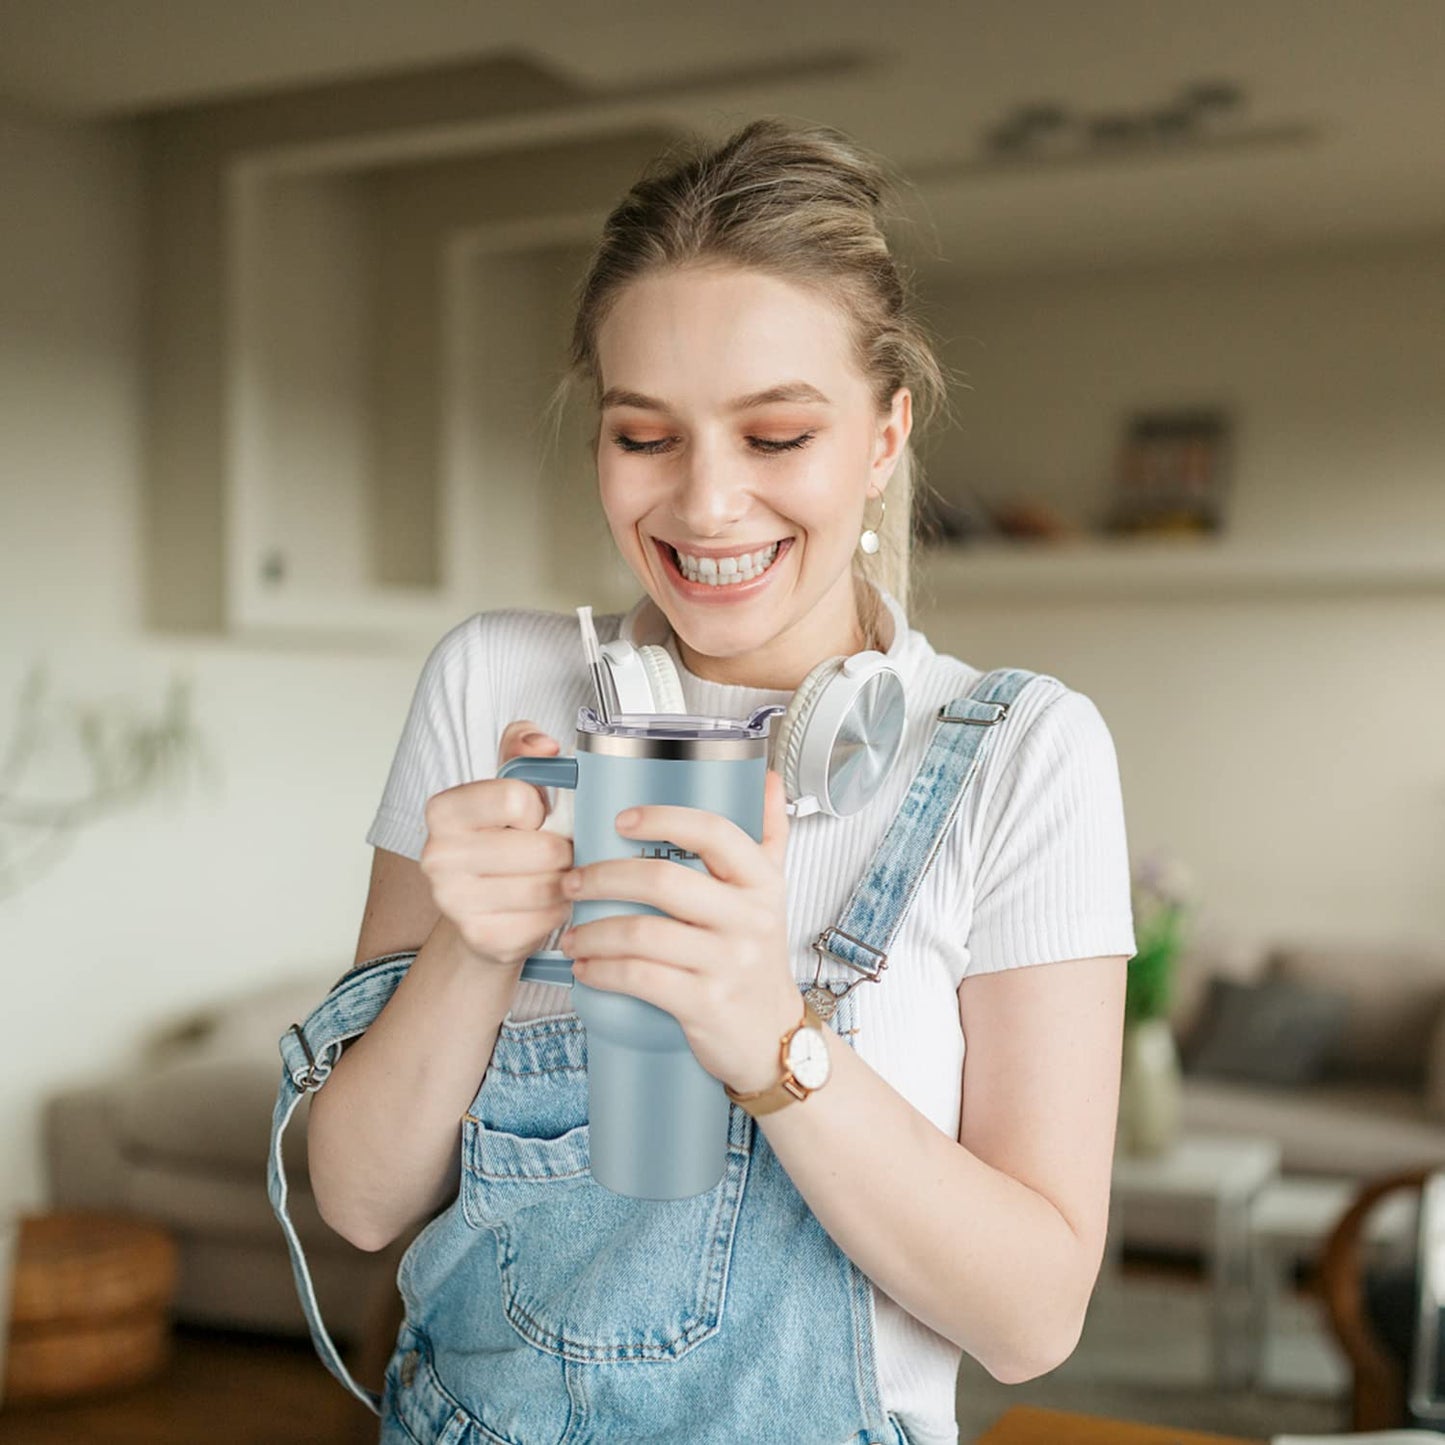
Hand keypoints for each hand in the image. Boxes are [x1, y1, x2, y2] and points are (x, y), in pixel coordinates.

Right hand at [419, 720, 573, 967]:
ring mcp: (454, 903)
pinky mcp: (481, 938)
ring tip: (556, 875)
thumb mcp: (510, 781)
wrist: (481, 907)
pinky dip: (559, 911)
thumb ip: (524, 745)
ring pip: (548, 886)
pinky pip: (546, 920)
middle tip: (559, 851)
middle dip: (564, 849)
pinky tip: (548, 905)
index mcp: (444, 810)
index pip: (518, 798)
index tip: (532, 817)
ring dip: (567, 881)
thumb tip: (546, 746)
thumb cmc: (503, 837)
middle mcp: (437, 856)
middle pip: (542, 848)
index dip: (539, 808)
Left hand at [557, 769, 802, 1093]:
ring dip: (593, 931)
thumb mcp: (772, 894)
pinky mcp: (705, 1004)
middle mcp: (749, 919)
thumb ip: (769, 835)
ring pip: (643, 933)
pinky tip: (586, 969)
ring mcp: (728, 963)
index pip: (714, 832)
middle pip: (663, 880)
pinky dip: (602, 971)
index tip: (621, 820)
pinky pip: (640, 978)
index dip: (663, 818)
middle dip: (603, 877)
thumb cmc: (759, 959)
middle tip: (572, 881)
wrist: (773, 1037)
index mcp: (761, 883)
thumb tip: (769, 779)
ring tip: (571, 933)